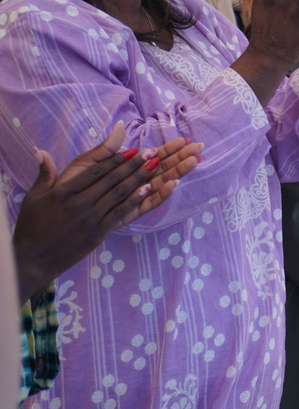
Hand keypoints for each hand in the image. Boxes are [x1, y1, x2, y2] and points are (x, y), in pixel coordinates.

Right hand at [13, 122, 202, 299]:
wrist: (32, 259)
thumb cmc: (31, 226)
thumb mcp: (34, 197)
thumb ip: (44, 173)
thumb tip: (41, 150)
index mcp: (63, 192)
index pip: (94, 172)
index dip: (115, 159)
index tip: (132, 149)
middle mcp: (78, 204)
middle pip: (111, 180)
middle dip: (134, 164)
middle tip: (152, 152)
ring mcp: (89, 219)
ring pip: (119, 194)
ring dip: (140, 178)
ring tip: (157, 165)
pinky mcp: (97, 233)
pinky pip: (120, 213)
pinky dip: (135, 200)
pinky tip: (149, 189)